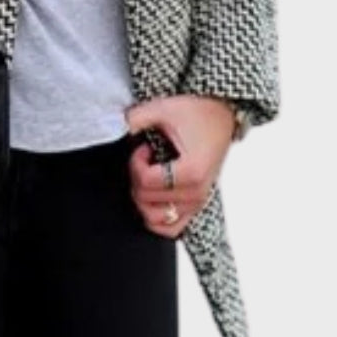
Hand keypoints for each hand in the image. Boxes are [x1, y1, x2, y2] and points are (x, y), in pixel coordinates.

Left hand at [124, 93, 236, 238]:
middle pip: (146, 201)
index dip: (135, 163)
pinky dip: (155, 216)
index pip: (146, 182)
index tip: (143, 148)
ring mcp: (198, 203)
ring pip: (155, 219)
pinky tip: (154, 193)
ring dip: (143, 198)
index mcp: (192, 172)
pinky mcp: (197, 206)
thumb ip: (136, 118)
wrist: (220, 114)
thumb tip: (116, 125)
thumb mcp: (163, 108)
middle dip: (137, 177)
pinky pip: (170, 228)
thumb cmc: (196, 112)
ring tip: (150, 175)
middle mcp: (197, 193)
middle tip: (146, 159)